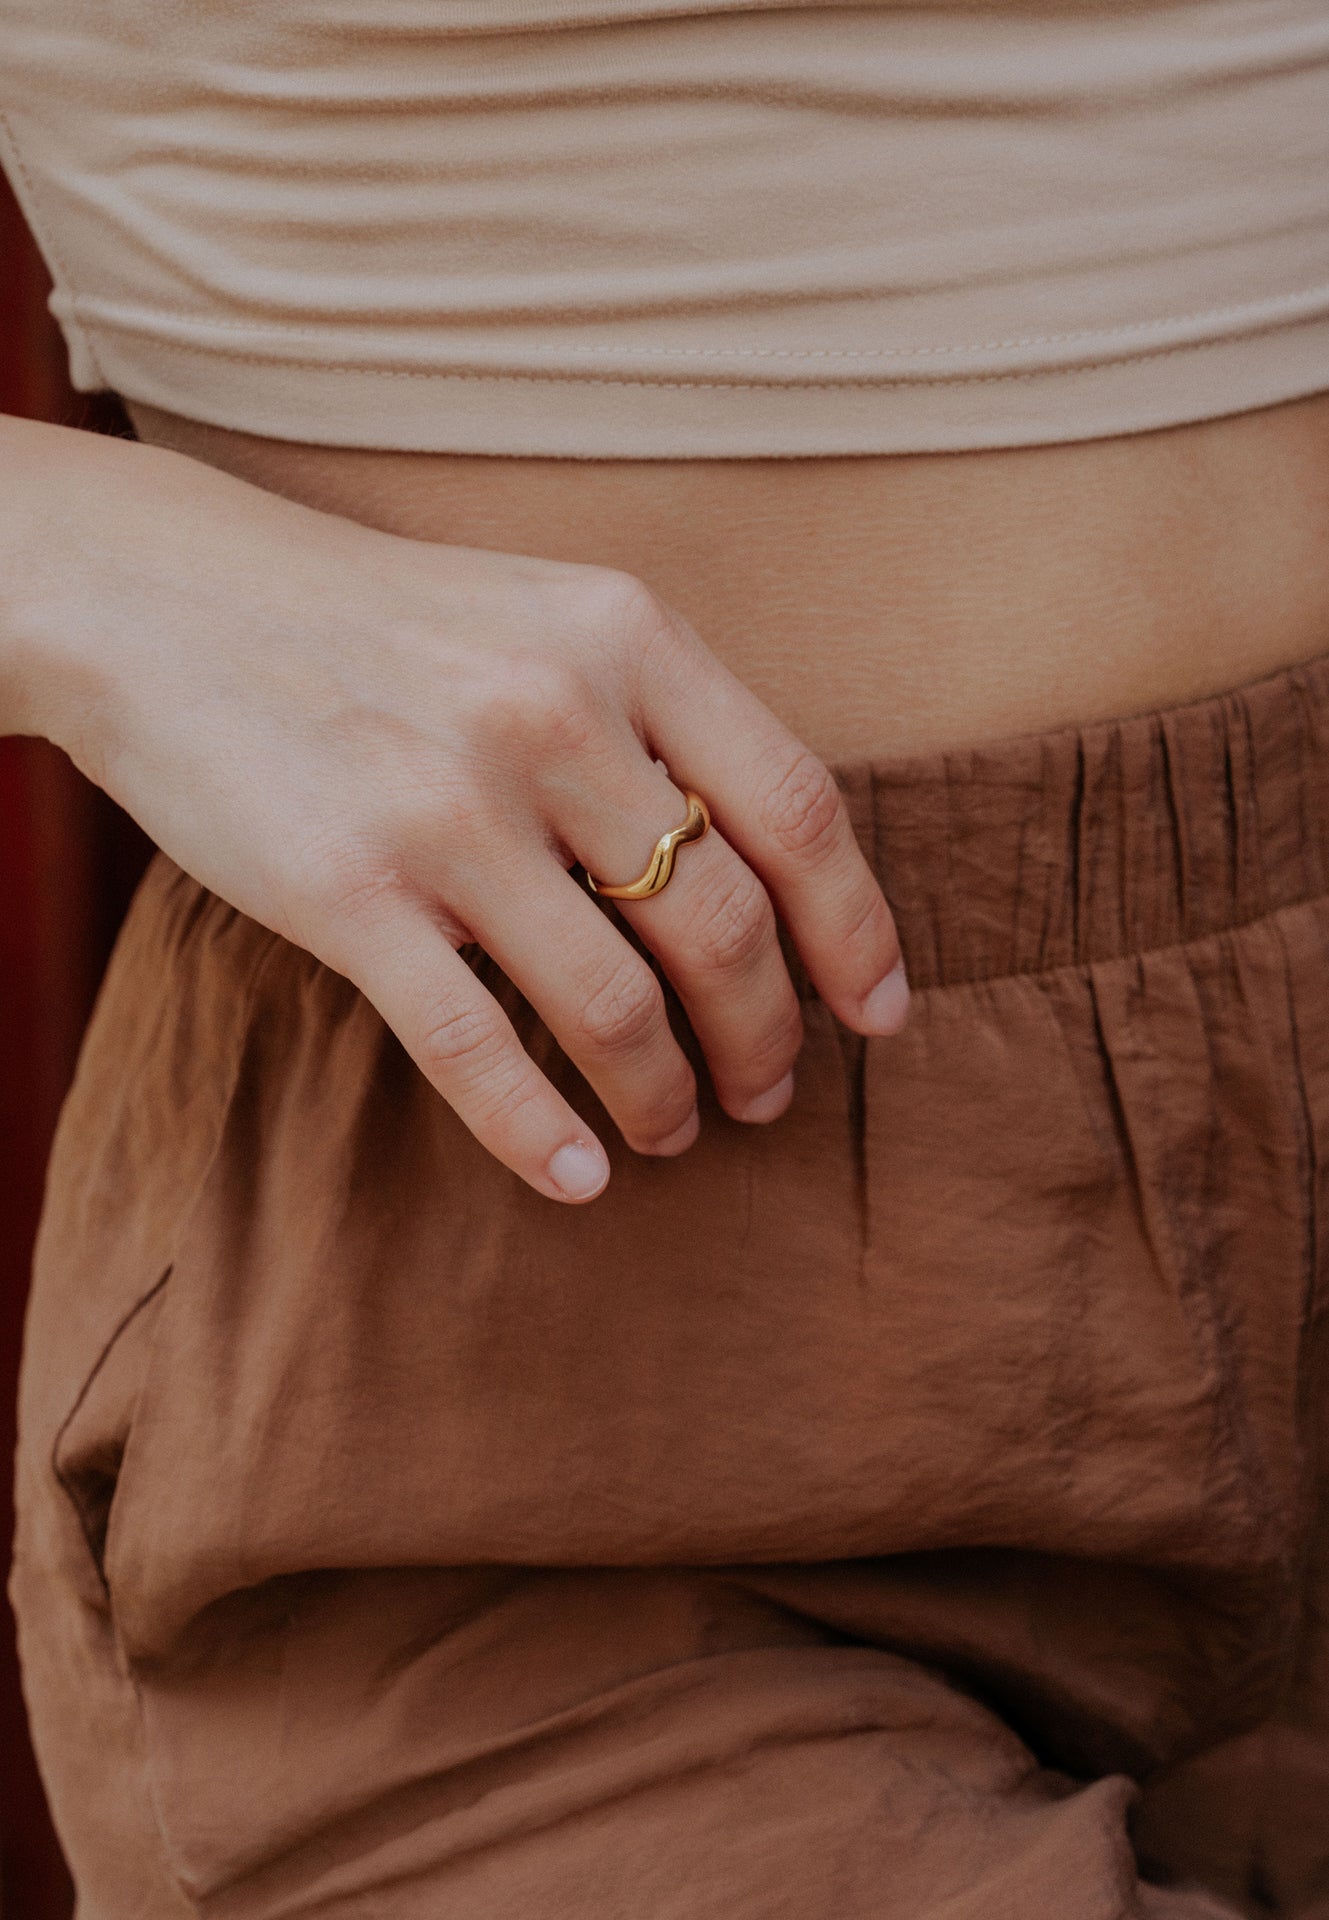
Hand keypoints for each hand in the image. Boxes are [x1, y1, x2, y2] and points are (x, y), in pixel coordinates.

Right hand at [14, 424, 909, 1202]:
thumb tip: (769, 878)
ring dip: (665, 1095)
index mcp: (625, 637)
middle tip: (766, 1093)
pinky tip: (577, 1175)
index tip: (878, 1016)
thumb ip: (658, 721)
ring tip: (674, 1130)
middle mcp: (550, 714)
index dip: (858, 931)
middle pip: (723, 926)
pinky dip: (539, 1131)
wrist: (171, 595)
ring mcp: (446, 805)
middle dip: (767, 1037)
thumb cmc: (384, 625)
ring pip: (614, 1003)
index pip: (798, 810)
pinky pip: (473, 1046)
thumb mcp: (547, 620)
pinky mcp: (346, 887)